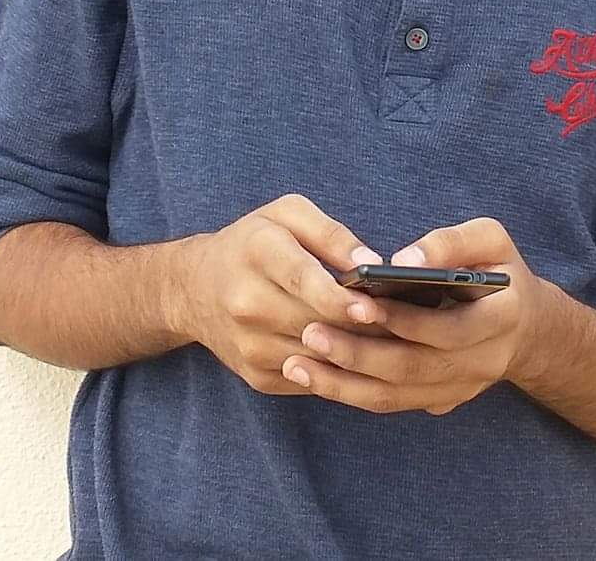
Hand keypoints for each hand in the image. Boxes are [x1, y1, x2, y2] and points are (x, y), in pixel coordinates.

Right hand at [179, 193, 388, 396]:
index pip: (301, 278)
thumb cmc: (253, 242)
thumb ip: (331, 233)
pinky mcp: (255, 375)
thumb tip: (372, 261)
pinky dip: (337, 371)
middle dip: (358, 328)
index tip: (372, 307)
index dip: (338, 297)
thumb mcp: (287, 215)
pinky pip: (308, 379)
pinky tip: (362, 359)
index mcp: (257, 252)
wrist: (194, 289)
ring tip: (392, 343)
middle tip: (401, 326)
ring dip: (354, 354)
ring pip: (315, 356)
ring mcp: (248, 345)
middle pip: (313, 322)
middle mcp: (246, 302)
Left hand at [282, 216, 545, 416]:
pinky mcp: (440, 402)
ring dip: (344, 384)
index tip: (357, 303)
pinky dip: (351, 393)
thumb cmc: (499, 268)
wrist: (524, 325)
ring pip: (396, 396)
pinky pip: (391, 403)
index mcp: (501, 320)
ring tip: (297, 364)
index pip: (447, 330)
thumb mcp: (490, 240)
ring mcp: (461, 389)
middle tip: (310, 333)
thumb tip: (404, 258)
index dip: (402, 321)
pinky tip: (316, 377)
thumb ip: (451, 243)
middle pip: (413, 369)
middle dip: (358, 354)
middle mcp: (483, 363)